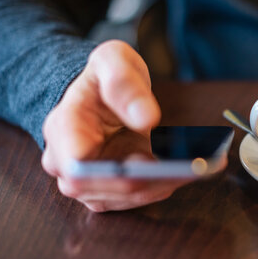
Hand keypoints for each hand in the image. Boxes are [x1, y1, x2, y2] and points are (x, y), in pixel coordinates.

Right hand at [41, 40, 190, 211]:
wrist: (103, 92)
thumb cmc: (104, 75)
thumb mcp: (113, 60)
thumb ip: (123, 82)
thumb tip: (146, 118)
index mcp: (63, 127)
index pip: (75, 164)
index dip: (110, 172)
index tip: (147, 161)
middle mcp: (66, 162)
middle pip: (101, 188)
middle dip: (145, 181)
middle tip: (184, 168)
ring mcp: (86, 181)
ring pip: (122, 198)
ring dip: (158, 186)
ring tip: (193, 170)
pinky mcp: (107, 191)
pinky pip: (134, 198)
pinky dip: (161, 187)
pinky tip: (185, 173)